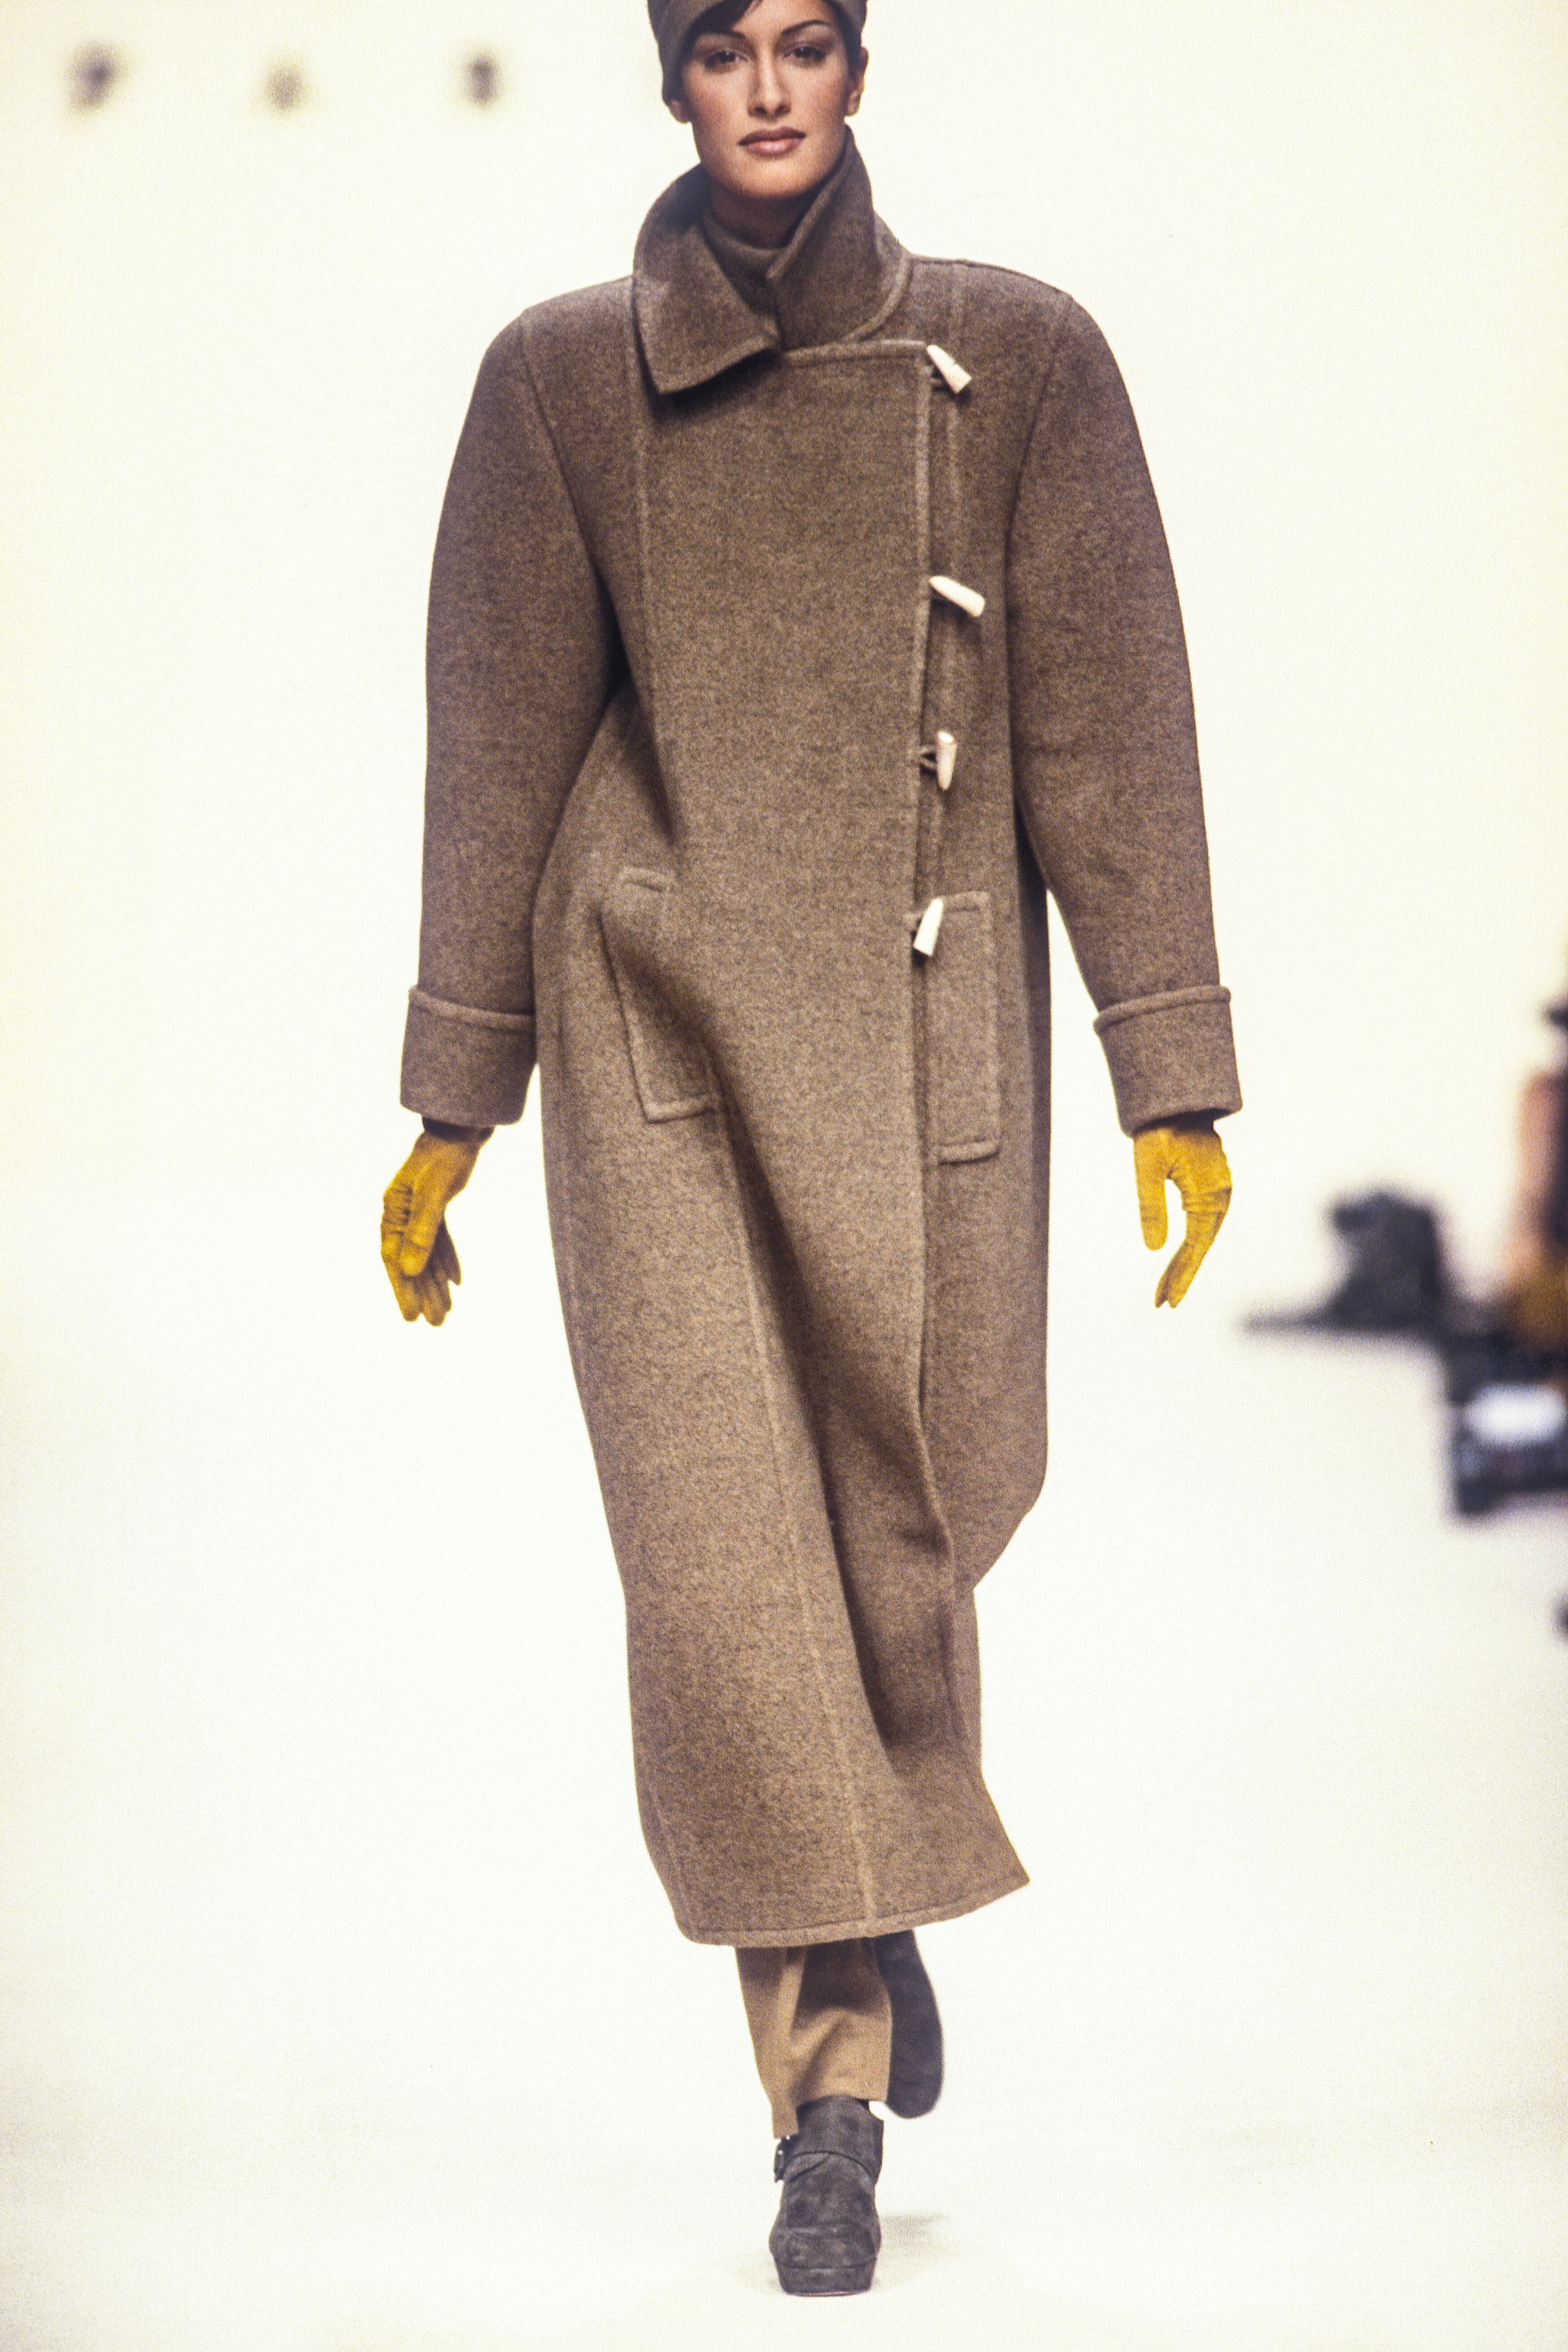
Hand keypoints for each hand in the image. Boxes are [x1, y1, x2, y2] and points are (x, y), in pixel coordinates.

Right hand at [380, 1128, 488, 1324]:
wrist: (461, 1130)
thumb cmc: (445, 1158)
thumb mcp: (434, 1195)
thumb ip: (422, 1232)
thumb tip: (410, 1271)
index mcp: (393, 1212)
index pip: (394, 1259)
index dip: (402, 1289)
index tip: (410, 1316)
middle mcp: (401, 1214)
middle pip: (411, 1262)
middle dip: (422, 1293)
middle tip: (433, 1323)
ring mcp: (418, 1211)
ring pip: (426, 1255)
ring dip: (436, 1283)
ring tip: (445, 1312)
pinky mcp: (436, 1207)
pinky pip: (439, 1242)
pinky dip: (447, 1260)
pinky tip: (457, 1281)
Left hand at [1133, 1118, 1232, 1308]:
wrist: (1176, 1101)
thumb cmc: (1158, 1130)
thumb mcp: (1147, 1166)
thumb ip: (1151, 1206)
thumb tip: (1154, 1250)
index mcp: (1209, 1192)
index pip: (1195, 1245)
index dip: (1182, 1275)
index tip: (1168, 1301)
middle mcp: (1220, 1196)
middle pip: (1201, 1247)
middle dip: (1181, 1276)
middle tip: (1161, 1304)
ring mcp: (1219, 1192)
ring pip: (1202, 1238)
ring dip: (1184, 1263)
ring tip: (1165, 1291)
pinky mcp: (1213, 1188)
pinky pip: (1202, 1225)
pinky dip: (1189, 1245)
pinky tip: (1177, 1260)